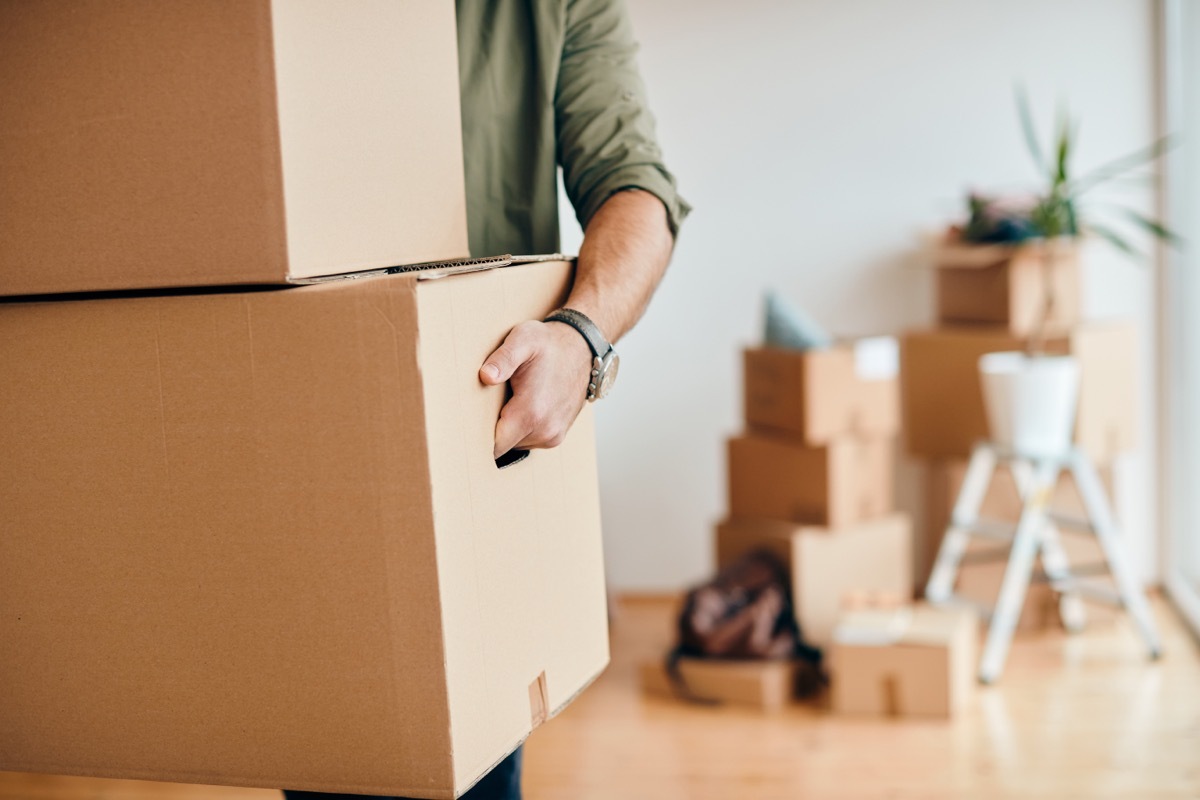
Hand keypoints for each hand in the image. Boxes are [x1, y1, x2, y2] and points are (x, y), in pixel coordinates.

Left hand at [480, 320, 593, 457]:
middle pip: (502, 446)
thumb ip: (503, 358)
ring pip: (515, 444)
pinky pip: (528, 440)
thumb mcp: (524, 339)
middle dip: (490, 429)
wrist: (581, 349)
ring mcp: (552, 436)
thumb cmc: (549, 344)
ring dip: (507, 429)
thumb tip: (486, 375)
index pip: (494, 445)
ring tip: (508, 401)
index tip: (467, 422)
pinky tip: (520, 406)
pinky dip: (520, 429)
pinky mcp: (556, 437)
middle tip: (486, 404)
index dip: (477, 436)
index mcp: (532, 412)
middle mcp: (545, 430)